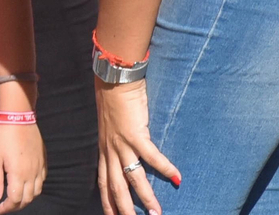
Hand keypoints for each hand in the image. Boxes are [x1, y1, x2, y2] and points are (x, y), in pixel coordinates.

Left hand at [0, 121, 45, 212]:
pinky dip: (35, 188)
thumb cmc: (3, 138)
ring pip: (37, 192)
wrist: (19, 119)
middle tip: (5, 206)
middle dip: (16, 206)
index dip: (6, 208)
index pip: (15, 200)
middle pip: (27, 199)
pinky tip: (27, 185)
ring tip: (15, 198)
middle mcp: (32, 175)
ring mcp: (40, 169)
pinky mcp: (43, 162)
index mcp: (19, 175)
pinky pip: (42, 181)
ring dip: (26, 198)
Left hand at [96, 79, 179, 214]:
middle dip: (123, 209)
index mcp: (104, 149)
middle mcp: (110, 149)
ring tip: (156, 213)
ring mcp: (121, 143)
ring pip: (132, 178)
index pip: (103, 182)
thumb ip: (116, 142)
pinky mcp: (135, 133)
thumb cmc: (114, 100)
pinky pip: (151, 156)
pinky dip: (165, 167)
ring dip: (146, 198)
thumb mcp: (110, 127)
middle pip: (115, 187)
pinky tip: (177, 178)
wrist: (113, 79)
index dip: (107, 201)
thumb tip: (127, 154)